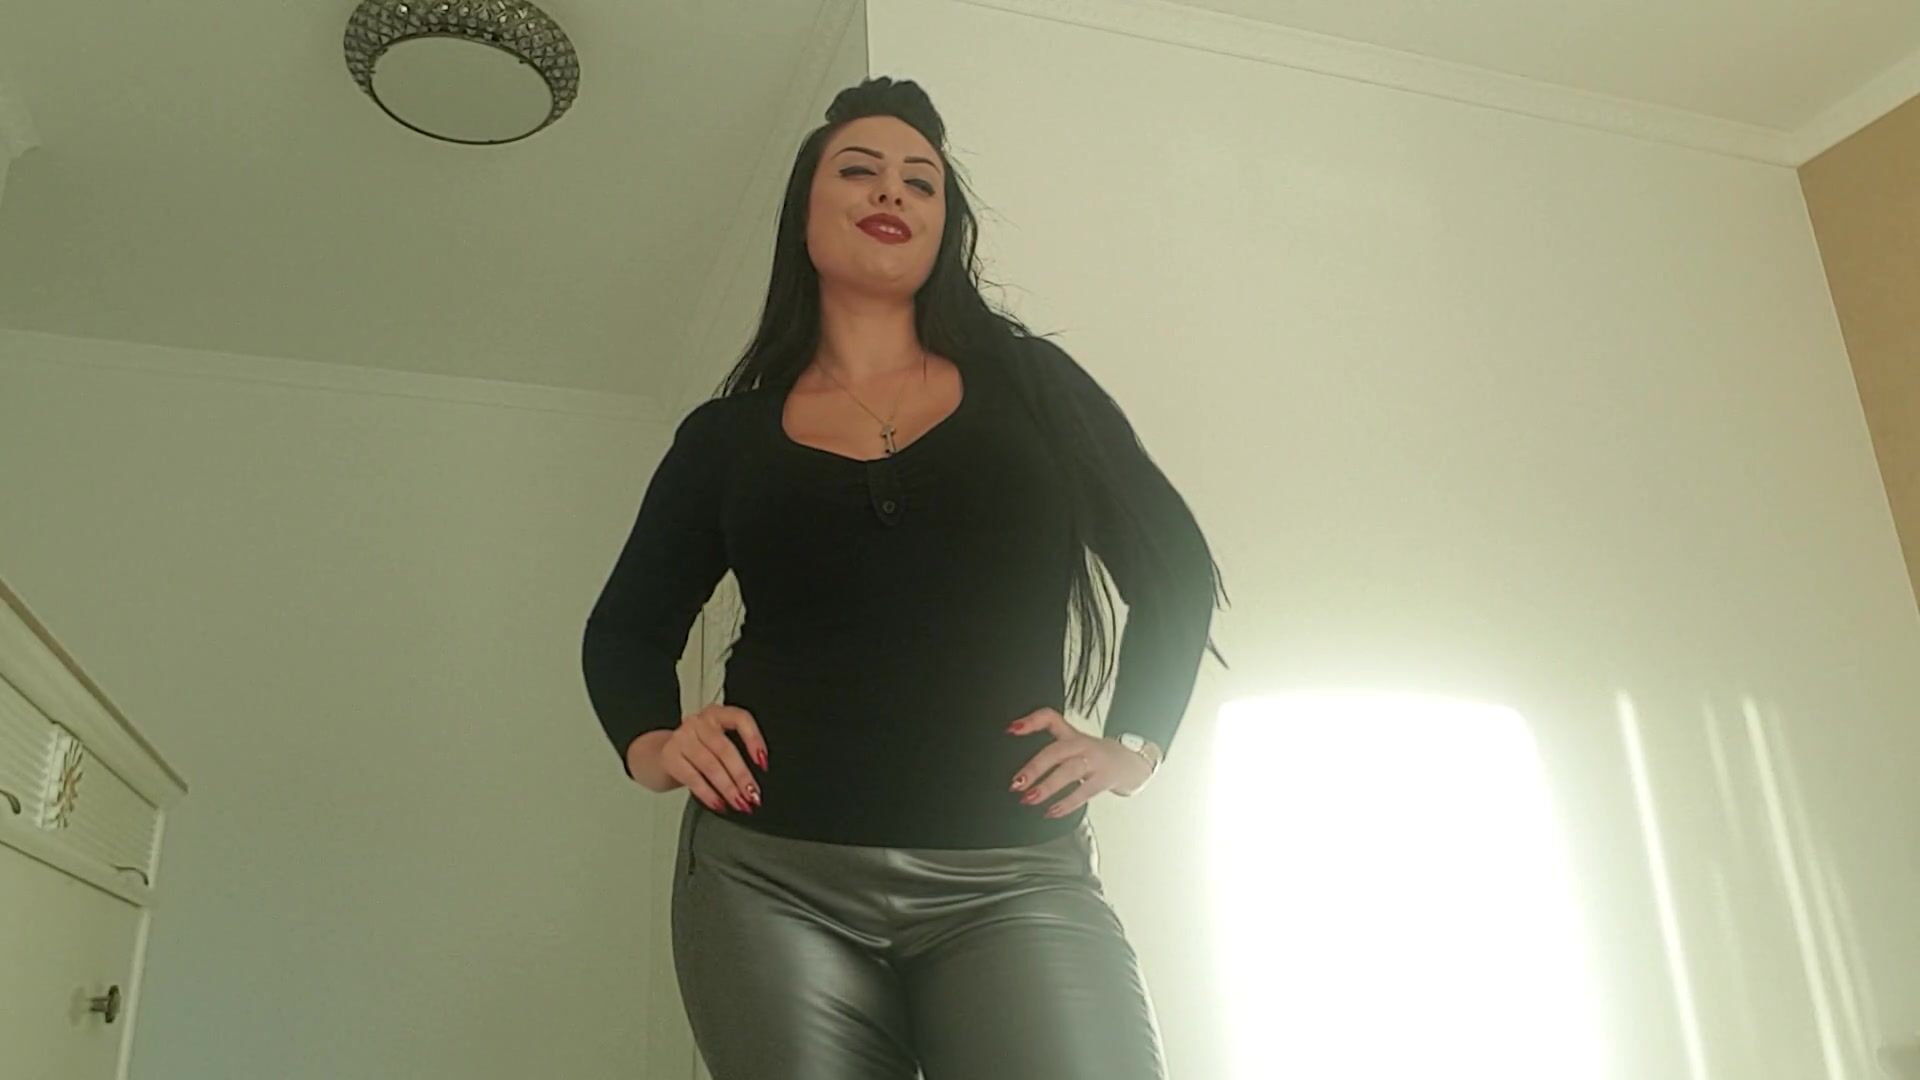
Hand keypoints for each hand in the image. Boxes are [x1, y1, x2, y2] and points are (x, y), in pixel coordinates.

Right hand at [630, 704, 767, 814]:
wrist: (657, 754)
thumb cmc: (696, 751)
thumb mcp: (715, 743)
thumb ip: (735, 754)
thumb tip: (753, 784)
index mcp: (717, 714)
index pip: (740, 719)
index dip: (754, 739)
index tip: (763, 763)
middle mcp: (699, 722)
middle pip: (725, 749)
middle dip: (742, 776)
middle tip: (753, 795)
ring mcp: (682, 738)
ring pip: (711, 766)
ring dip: (728, 789)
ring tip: (739, 803)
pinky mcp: (669, 757)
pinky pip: (693, 778)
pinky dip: (709, 794)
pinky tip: (719, 803)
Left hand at [1006, 707, 1155, 818]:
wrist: (1131, 762)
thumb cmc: (1093, 755)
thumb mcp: (1073, 743)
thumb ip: (1049, 747)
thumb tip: (1017, 761)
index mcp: (1070, 734)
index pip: (1050, 718)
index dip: (1030, 722)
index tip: (1010, 729)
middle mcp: (1081, 744)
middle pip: (1057, 751)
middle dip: (1034, 767)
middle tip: (1016, 784)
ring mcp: (1094, 761)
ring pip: (1069, 771)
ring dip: (1048, 786)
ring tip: (1029, 799)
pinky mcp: (1104, 779)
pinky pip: (1084, 792)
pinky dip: (1066, 804)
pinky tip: (1051, 811)